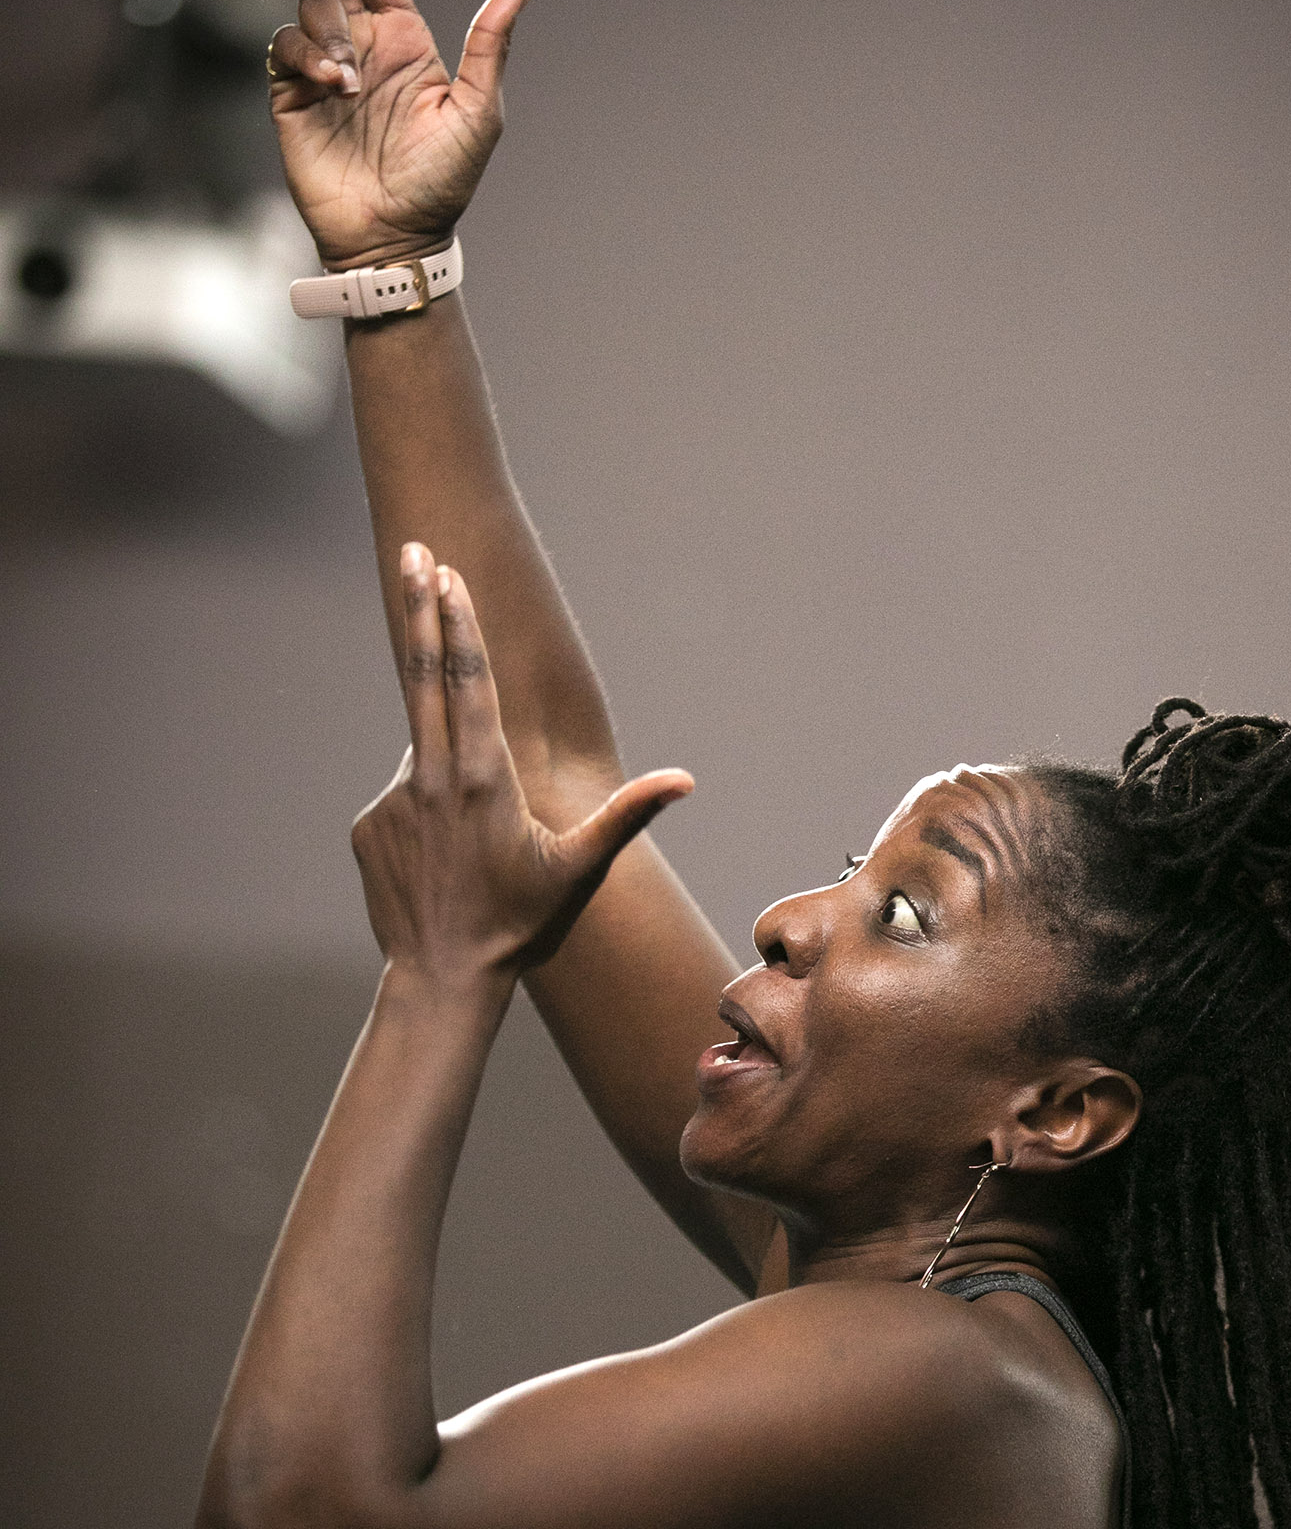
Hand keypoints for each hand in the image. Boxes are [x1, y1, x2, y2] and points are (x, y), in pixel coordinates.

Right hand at [265, 0, 534, 270]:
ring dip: (330, 30)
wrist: (392, 239)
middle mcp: (361, 43)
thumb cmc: (442, 184)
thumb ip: (489, 47)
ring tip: (350, 86)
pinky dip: (306, 56)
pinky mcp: (290, 95)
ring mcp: (323, 67)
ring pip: (310, 6)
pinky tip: (330, 88)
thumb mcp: (479, 114)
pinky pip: (285, 47)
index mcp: (405, 39)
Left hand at [352, 546, 691, 985]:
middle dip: (423, 608)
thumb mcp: (579, 869)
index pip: (468, 681)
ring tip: (470, 833)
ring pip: (421, 748)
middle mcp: (430, 778)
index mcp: (483, 778)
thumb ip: (627, 813)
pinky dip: (424, 807)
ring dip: (443, 757)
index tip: (448, 572)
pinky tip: (441, 858)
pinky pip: (402, 795)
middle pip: (424, 675)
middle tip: (413, 551)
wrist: (441, 977)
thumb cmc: (520, 923)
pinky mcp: (367, 823)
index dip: (458, 621)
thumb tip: (684, 780)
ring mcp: (393, 800)